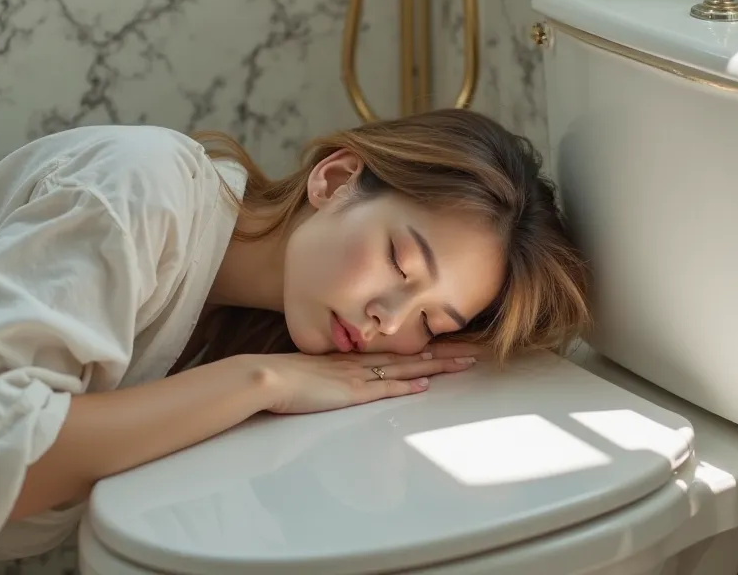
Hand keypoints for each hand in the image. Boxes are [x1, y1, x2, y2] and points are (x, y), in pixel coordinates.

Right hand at [248, 351, 476, 414]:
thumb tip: (340, 382)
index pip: (398, 351)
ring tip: (464, 363)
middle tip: (473, 350)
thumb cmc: (283, 378)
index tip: (451, 345)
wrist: (264, 377)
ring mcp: (357, 376)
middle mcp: (361, 362)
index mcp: (354, 358)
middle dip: (445, 353)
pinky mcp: (350, 393)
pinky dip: (406, 385)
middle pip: (411, 355)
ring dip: (437, 366)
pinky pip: (384, 388)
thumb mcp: (313, 373)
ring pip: (406, 367)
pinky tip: (425, 383)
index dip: (427, 348)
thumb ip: (330, 376)